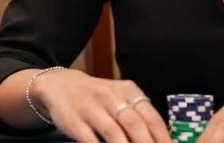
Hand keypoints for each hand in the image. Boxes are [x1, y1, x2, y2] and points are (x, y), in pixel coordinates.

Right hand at [30, 69, 170, 142]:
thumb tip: (161, 139)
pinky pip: (90, 140)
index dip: (163, 138)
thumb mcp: (121, 97)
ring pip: (114, 134)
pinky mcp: (74, 120)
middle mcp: (112, 97)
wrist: (61, 85)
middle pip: (135, 126)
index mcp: (129, 91)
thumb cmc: (99, 97)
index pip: (152, 117)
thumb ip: (139, 115)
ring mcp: (92, 108)